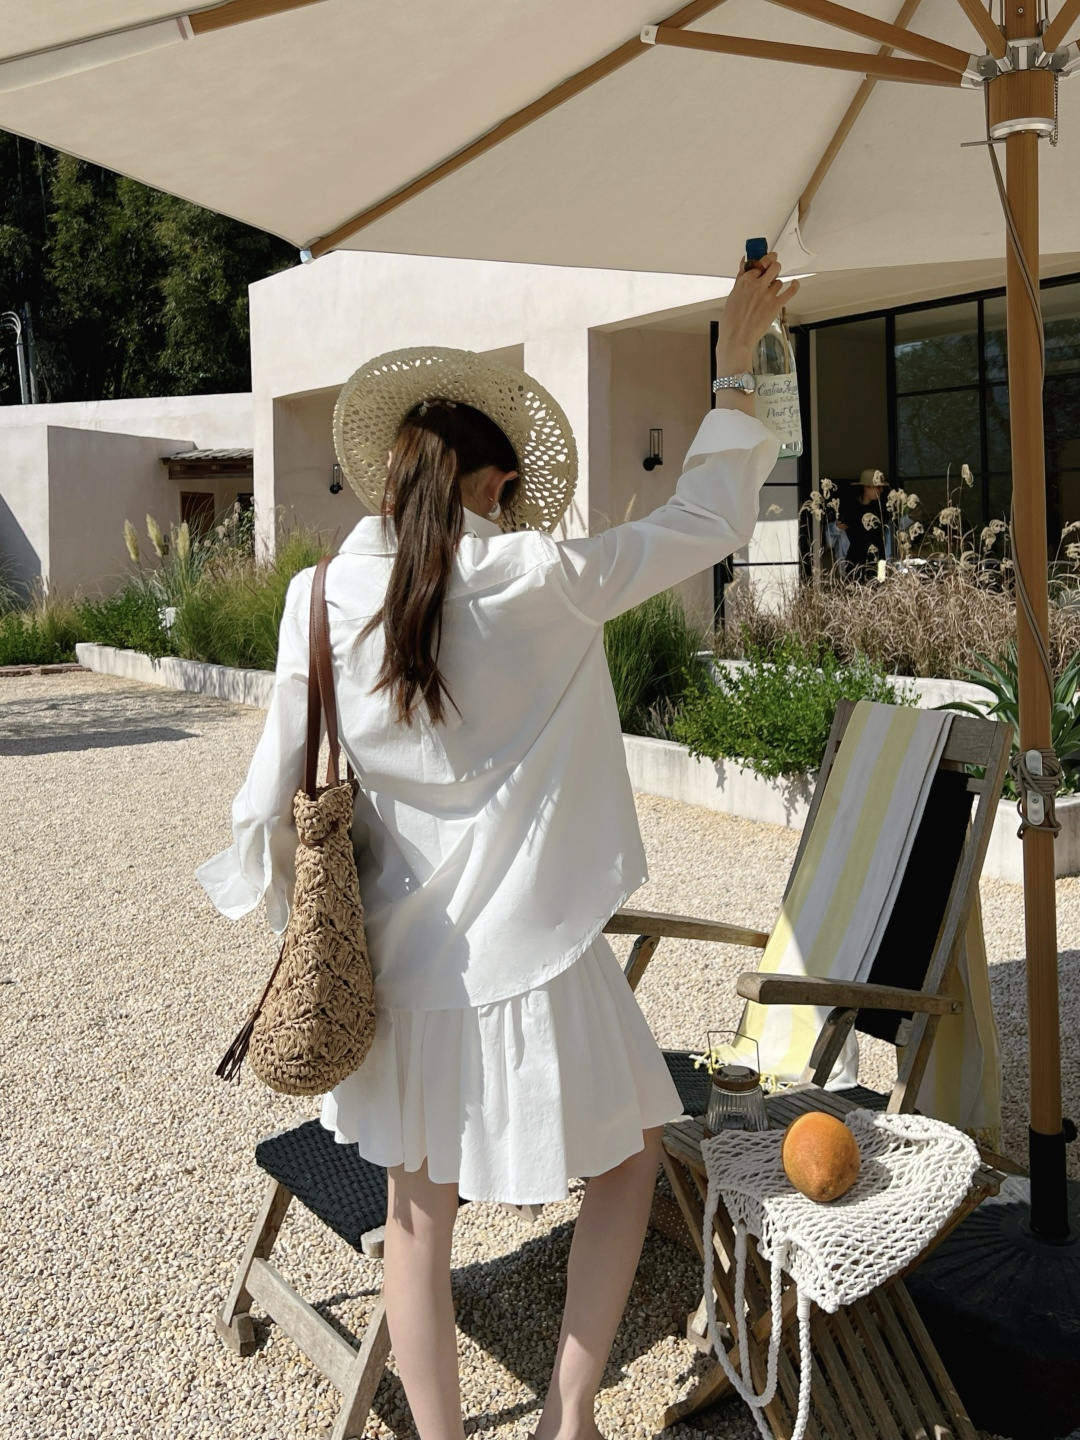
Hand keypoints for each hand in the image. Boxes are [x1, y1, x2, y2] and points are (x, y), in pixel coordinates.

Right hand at [714, 251, 799, 373]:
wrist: (737, 338)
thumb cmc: (731, 322)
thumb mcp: (732, 296)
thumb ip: (740, 279)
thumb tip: (744, 265)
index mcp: (744, 281)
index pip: (758, 262)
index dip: (762, 262)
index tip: (764, 262)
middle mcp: (757, 285)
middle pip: (772, 265)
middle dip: (773, 265)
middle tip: (772, 268)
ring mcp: (768, 294)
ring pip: (779, 280)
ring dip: (776, 283)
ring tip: (771, 290)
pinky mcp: (776, 305)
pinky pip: (790, 291)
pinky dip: (794, 286)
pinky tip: (794, 283)